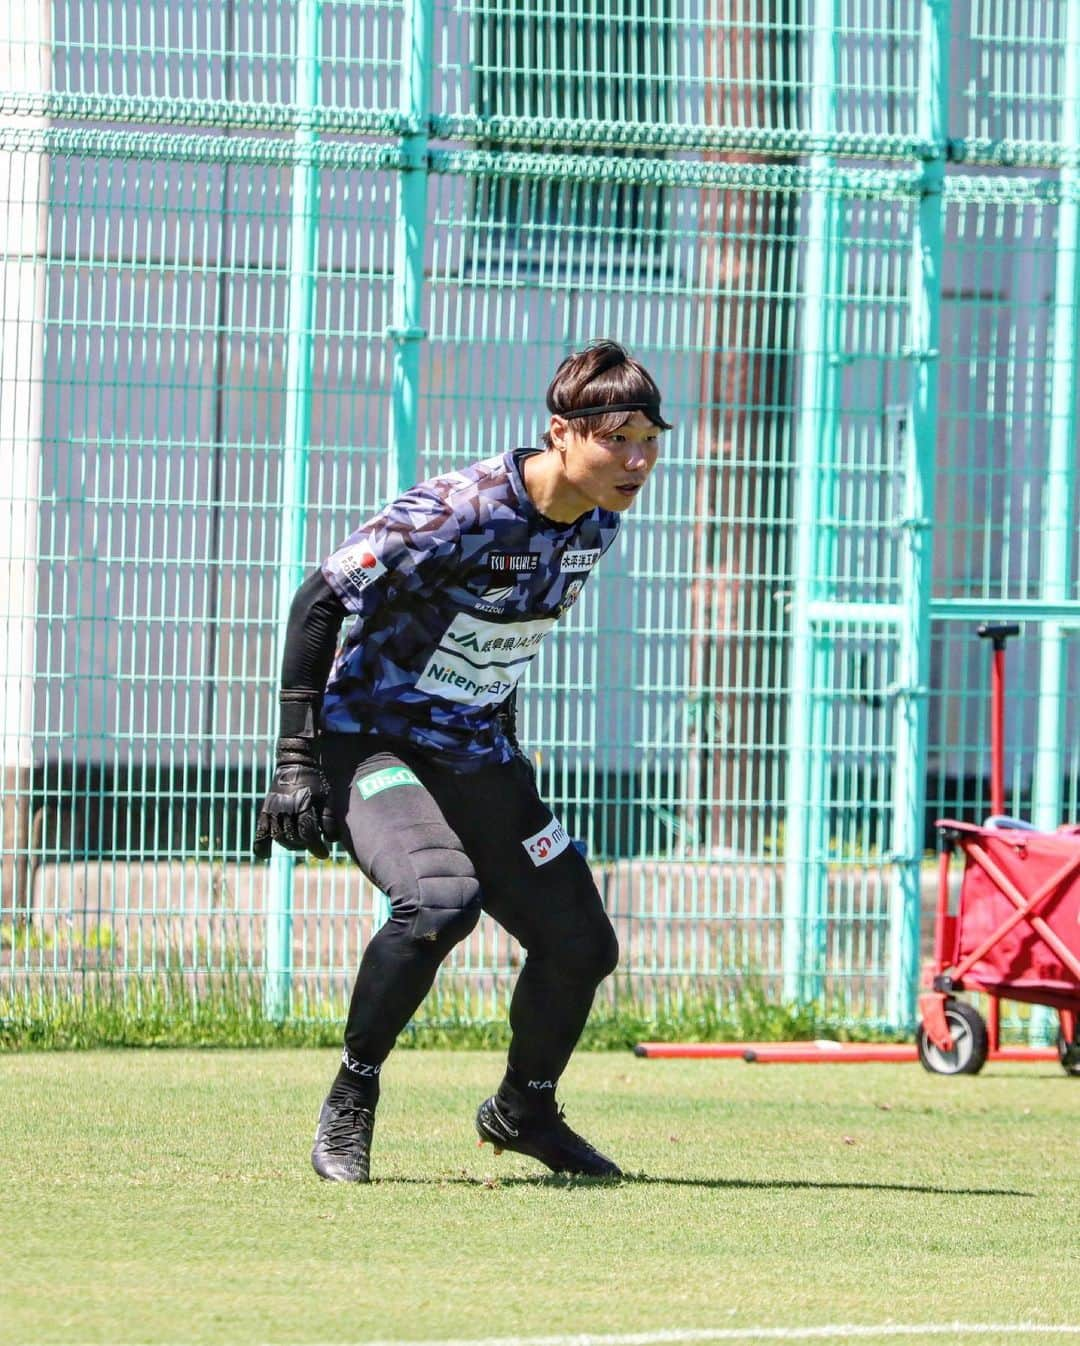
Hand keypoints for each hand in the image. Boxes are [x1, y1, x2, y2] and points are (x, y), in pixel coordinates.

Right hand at [253, 741, 339, 859]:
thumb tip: (331, 841)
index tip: (324, 854)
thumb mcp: (327, 798)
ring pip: (279, 837)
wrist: (295, 764)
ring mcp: (273, 810)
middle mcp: (286, 809)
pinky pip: (260, 832)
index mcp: (302, 805)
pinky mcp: (265, 811)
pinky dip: (261, 846)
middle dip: (305, 845)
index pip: (308, 834)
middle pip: (293, 838)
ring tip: (300, 843)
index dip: (316, 847)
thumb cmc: (315, 782)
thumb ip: (329, 819)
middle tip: (313, 844)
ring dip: (290, 845)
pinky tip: (265, 855)